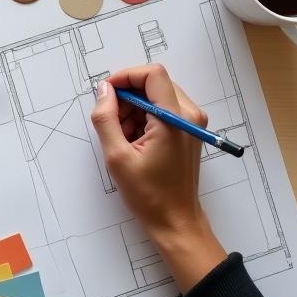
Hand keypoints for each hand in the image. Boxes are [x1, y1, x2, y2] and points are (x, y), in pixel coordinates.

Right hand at [91, 64, 226, 291]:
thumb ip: (106, 118)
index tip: (107, 93)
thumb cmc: (148, 194)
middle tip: (112, 121)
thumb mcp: (117, 156)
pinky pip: (164, 109)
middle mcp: (189, 115)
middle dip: (128, 96)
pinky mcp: (189, 130)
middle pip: (154, 83)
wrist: (176, 221)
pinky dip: (145, 117)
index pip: (152, 74)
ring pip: (157, 95)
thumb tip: (103, 89)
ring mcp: (192, 123)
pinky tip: (135, 141)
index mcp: (174, 119)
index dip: (126, 76)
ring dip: (134, 108)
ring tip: (123, 136)